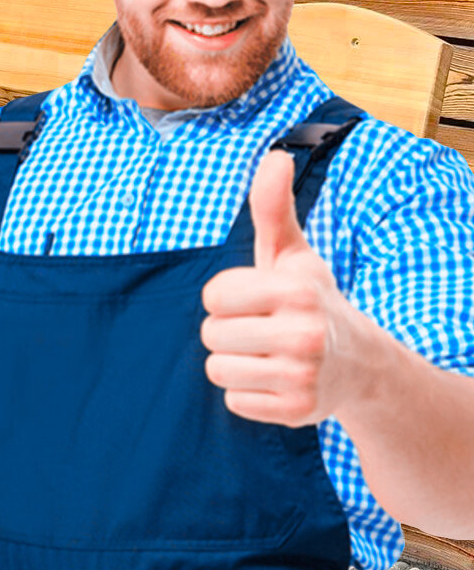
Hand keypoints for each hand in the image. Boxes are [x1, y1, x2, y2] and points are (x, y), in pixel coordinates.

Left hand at [199, 147, 363, 426]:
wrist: (358, 365)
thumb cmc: (310, 301)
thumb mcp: (292, 255)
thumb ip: (272, 209)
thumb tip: (273, 157)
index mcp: (297, 291)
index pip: (213, 297)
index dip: (225, 299)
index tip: (254, 301)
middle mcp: (304, 334)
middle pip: (211, 335)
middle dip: (228, 333)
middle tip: (262, 331)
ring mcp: (302, 376)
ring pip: (217, 371)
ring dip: (235, 364)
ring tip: (267, 356)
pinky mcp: (296, 411)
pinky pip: (232, 402)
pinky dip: (247, 394)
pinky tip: (274, 381)